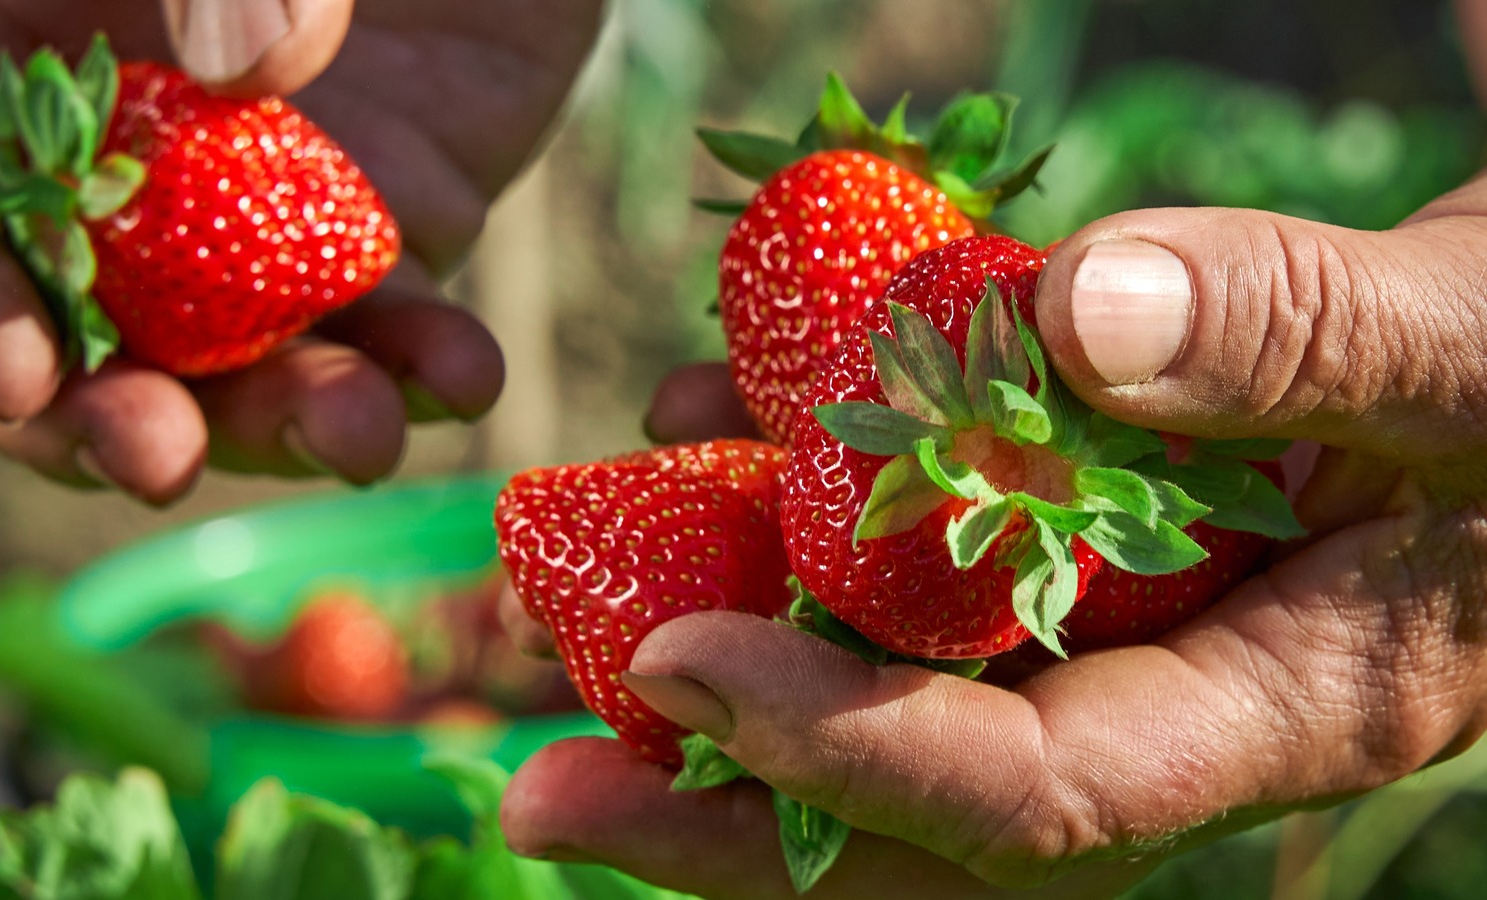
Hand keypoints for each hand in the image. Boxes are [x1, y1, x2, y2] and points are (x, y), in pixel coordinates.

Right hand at [0, 0, 602, 502]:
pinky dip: (427, 368)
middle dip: (112, 418)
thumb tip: (248, 75)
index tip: (15, 377)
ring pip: (246, 368)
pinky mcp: (384, 237)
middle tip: (159, 459)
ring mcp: (256, 221)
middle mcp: (128, 174)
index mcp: (10, 69)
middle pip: (84, 340)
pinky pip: (397, 332)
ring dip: (288, 421)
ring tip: (356, 435)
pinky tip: (464, 373)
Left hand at [494, 138, 1486, 899]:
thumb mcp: (1470, 352)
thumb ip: (1308, 335)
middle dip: (731, 817)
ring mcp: (1102, 634)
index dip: (854, 753)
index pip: (1040, 798)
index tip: (676, 668)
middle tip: (544, 790)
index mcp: (1276, 713)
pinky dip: (790, 513)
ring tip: (564, 603)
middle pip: (922, 819)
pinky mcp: (1054, 548)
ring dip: (722, 662)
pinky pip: (906, 568)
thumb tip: (1080, 321)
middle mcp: (1164, 707)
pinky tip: (696, 423)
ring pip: (889, 696)